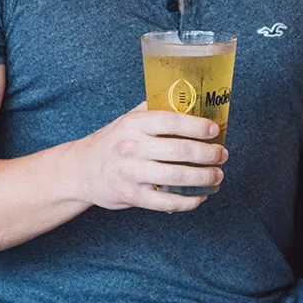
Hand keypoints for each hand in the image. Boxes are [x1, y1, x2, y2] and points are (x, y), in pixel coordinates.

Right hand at [77, 103, 225, 212]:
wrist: (80, 170)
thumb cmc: (112, 141)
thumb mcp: (128, 119)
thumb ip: (155, 109)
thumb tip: (191, 100)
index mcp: (133, 125)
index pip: (171, 121)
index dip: (197, 126)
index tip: (214, 130)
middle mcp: (131, 147)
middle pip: (180, 151)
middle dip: (208, 154)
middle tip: (222, 155)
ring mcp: (130, 173)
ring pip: (177, 177)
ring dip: (204, 177)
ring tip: (218, 175)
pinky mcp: (131, 195)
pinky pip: (166, 202)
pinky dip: (188, 202)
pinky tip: (200, 197)